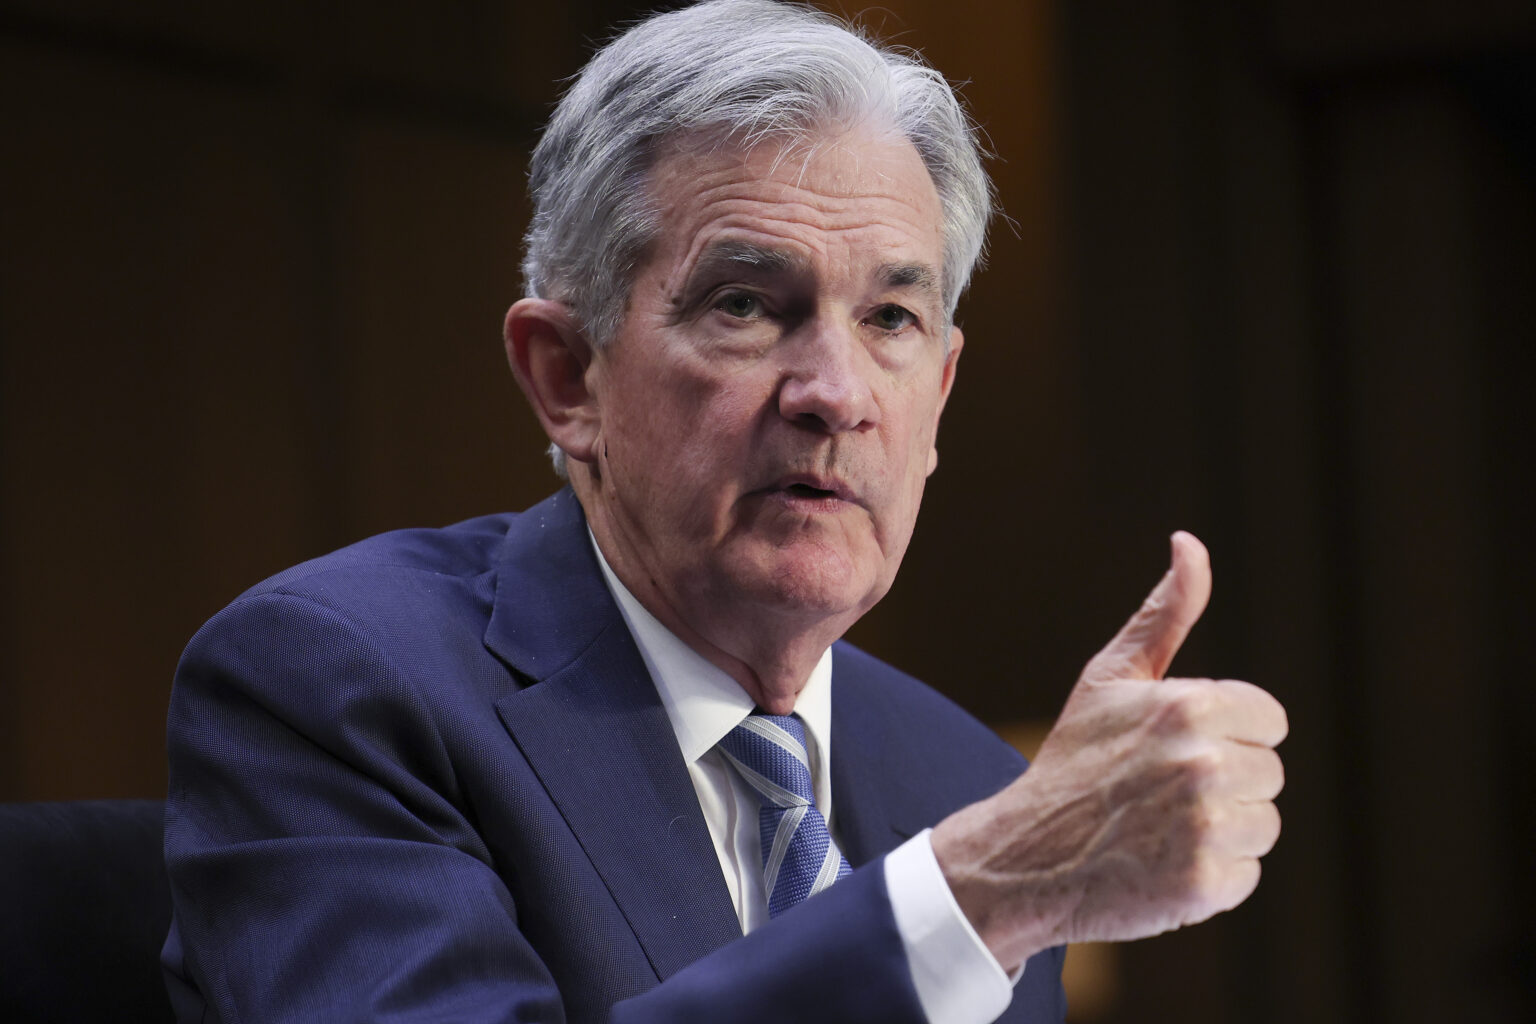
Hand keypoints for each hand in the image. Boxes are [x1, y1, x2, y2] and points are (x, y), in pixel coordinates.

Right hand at [931, 532, 1287, 969]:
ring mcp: (1203, 828)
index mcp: (1188, 707)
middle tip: (1159, 791)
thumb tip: (1190, 542)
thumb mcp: (1111, 678)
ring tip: (1161, 828)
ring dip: (1222, 831)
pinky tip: (1160, 864)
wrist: (1024, 852)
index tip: (1175, 747)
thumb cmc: (1075, 758)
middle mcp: (1202, 765)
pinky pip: (1246, 875)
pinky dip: (1210, 878)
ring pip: (1263, 824)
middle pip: (1268, 773)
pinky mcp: (1203, 886)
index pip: (1268, 720)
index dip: (1227, 732)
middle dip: (1226, 783)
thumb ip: (1164, 612)